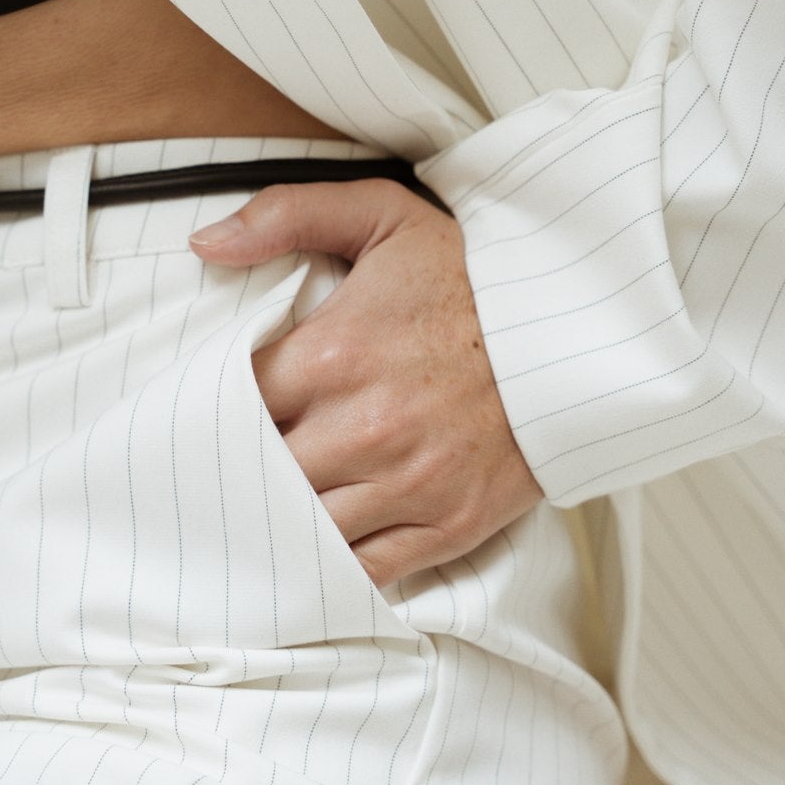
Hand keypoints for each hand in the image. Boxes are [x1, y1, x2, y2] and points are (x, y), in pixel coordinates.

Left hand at [187, 177, 542, 583]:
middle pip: (259, 475)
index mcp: (335, 354)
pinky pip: (365, 571)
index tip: (208, 408)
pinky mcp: (448, 525)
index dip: (211, 409)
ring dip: (277, 524)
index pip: (232, 402)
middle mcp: (364, 428)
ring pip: (303, 531)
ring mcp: (408, 484)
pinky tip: (313, 552)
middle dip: (238, 471)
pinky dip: (332, 569)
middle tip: (224, 466)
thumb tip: (206, 243)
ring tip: (260, 511)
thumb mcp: (382, 213)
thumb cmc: (473, 274)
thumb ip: (286, 215)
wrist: (578, 329)